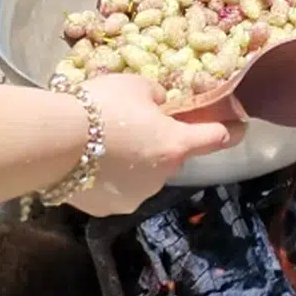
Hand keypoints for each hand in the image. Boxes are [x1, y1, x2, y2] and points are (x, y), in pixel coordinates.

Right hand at [71, 74, 245, 216]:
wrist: (56, 142)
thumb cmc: (103, 106)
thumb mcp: (137, 86)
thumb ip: (156, 96)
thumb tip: (158, 105)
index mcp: (175, 145)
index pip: (214, 139)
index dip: (229, 130)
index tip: (240, 127)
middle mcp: (162, 177)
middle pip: (171, 158)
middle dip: (161, 144)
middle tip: (137, 126)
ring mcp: (135, 198)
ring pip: (144, 176)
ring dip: (135, 162)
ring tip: (106, 143)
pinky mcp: (108, 209)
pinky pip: (118, 189)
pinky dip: (112, 177)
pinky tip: (92, 162)